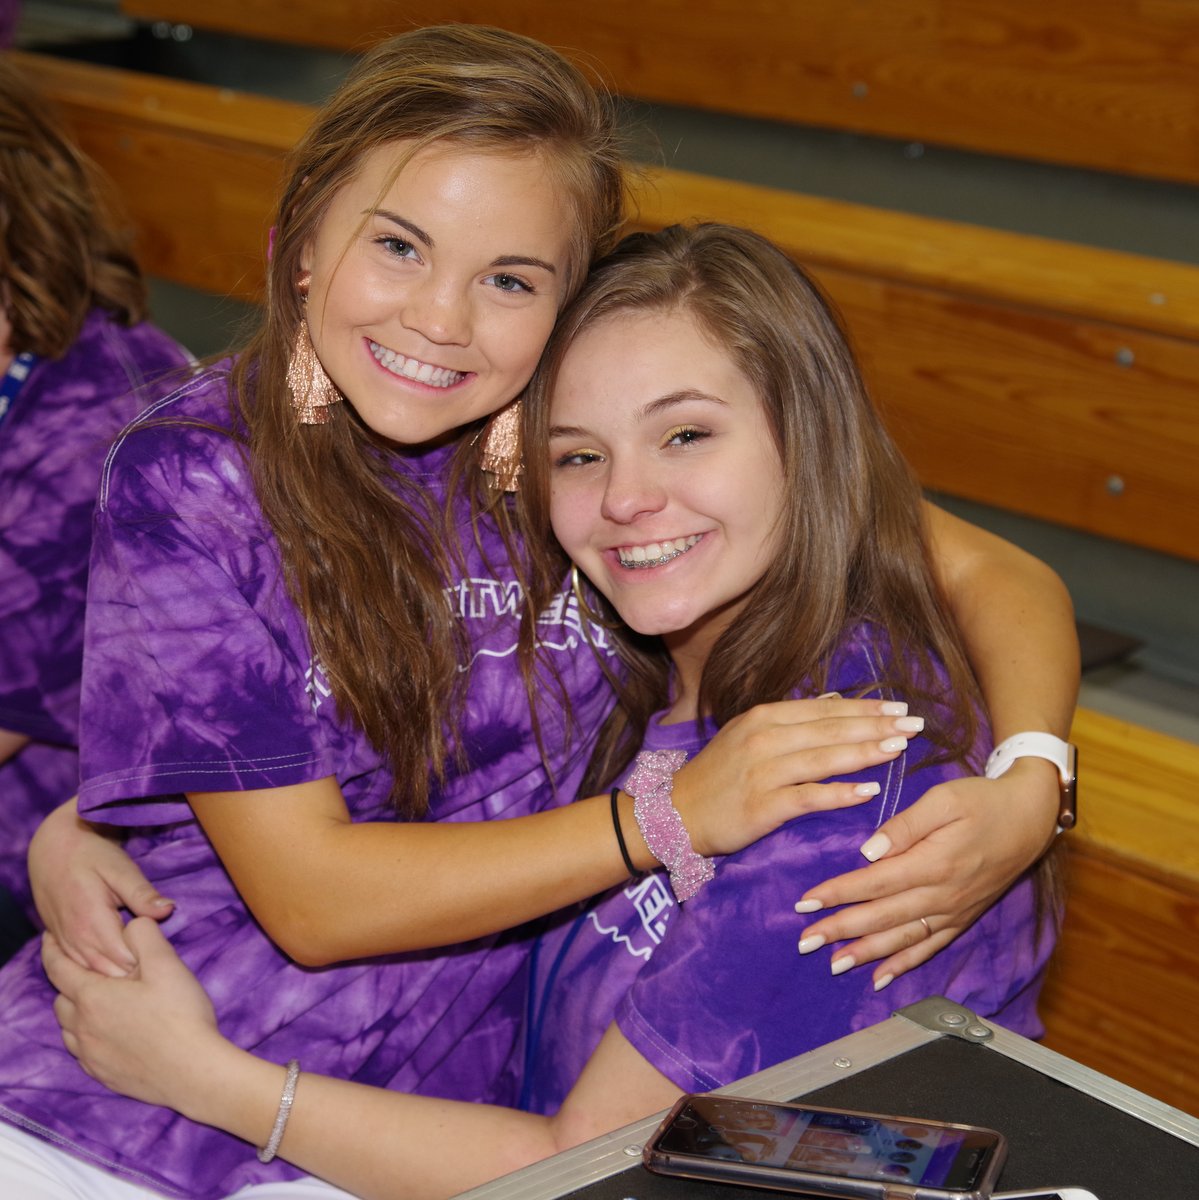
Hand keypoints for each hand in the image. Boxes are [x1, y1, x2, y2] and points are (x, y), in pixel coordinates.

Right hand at [29, 799, 174, 976]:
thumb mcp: (120, 868)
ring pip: (90, 974)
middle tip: (156, 972)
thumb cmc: (91, 854)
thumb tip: (168, 910)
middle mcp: (73, 938)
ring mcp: (62, 942)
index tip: (165, 961)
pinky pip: (76, 967)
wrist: (52, 847)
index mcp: (91, 922)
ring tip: (140, 976)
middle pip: (107, 972)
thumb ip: (142, 894)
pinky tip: (114, 974)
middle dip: (132, 976)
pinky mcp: (57, 942)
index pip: (123, 959)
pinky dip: (95, 973)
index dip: (145, 964)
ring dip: (114, 978)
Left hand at [43, 918, 220, 1111]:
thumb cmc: (180, 1016)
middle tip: (90, 970)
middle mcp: (82, 1027)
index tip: (50, 937)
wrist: (192, 1071)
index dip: (52, 949)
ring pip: (67, 1027)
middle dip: (69, 981)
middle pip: (61, 998)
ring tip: (98, 1001)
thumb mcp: (167, 964)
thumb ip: (144, 936)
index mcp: (93, 996)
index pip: (59, 968)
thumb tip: (132, 923)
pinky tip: (108, 1032)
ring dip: (76, 1011)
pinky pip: (81, 1051)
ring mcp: (90, 1054)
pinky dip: (86, 1036)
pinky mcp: (102, 1074)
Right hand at [672, 697, 923, 857]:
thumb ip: (790, 720)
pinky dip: (840, 793)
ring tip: (899, 749)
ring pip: (824, 758)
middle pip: (830, 729)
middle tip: (914, 724)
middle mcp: (764, 738)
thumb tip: (834, 703)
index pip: (824, 709)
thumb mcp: (747, 735)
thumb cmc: (716, 776)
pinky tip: (868, 791)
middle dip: (876, 726)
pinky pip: (809, 797)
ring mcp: (763, 771)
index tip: (898, 706)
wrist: (674, 813)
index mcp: (763, 718)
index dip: (864, 707)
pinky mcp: (763, 805)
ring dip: (865, 752)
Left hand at [794, 759, 1058, 987]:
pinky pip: (929, 947)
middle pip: (882, 917)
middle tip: (804, 942)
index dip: (837, 894)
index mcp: (934, 863)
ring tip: (832, 965)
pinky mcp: (962, 918)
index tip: (804, 903)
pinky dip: (904, 965)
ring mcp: (953, 911)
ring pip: (902, 939)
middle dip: (840, 931)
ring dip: (865, 954)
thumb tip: (868, 852)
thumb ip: (904, 826)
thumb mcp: (943, 800)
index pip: (873, 883)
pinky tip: (879, 978)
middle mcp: (942, 895)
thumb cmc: (983, 802)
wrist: (1029, 819)